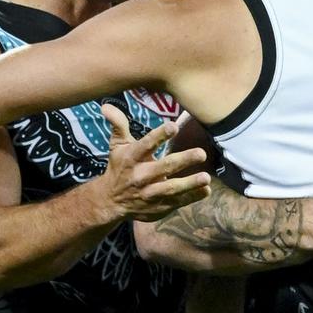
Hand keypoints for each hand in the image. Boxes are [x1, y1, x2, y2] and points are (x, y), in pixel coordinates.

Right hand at [98, 104, 211, 222]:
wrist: (111, 201)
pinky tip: (205, 190)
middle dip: (183, 160)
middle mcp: (141, 176)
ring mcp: (150, 193)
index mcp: (132, 158)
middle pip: (164, 167)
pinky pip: (177, 202)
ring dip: (190, 183)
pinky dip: (192, 197)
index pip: (146, 145)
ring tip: (206, 177)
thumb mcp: (117, 146)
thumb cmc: (120, 167)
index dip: (159, 136)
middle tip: (201, 153)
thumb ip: (118, 125)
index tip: (173, 126)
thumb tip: (106, 106)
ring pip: (171, 189)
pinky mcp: (159, 206)